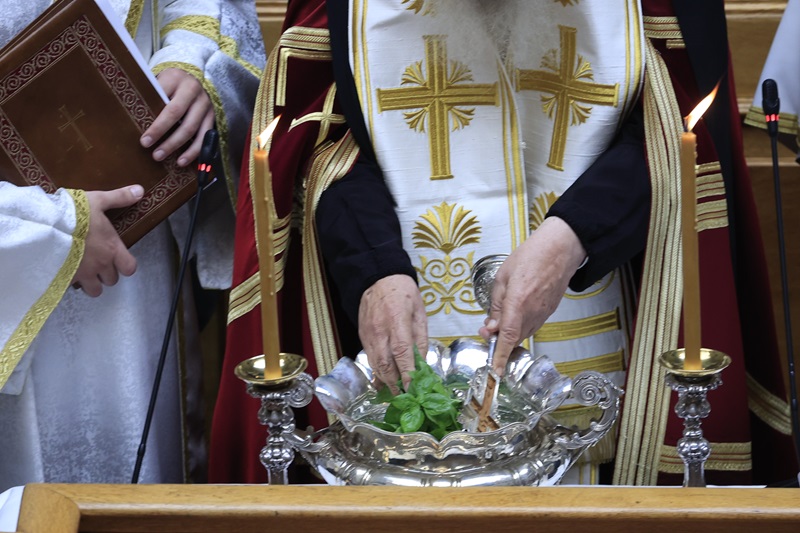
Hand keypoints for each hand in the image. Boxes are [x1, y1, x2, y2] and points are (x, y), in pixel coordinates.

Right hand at [72, 185, 143, 296]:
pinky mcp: (66, 280)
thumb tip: (141, 191)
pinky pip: (73, 288)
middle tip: (97, 262)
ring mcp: (83, 274)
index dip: (126, 266)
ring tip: (83, 270)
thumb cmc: (75, 213)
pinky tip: (66, 271)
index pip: (130, 268)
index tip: (118, 260)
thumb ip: (120, 198)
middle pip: (112, 281)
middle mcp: (101, 265)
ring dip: (92, 283)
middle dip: (107, 274)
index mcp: (112, 248)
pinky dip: (72, 283)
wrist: (46, 226)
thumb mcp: (98, 200)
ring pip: (95, 290)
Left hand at [140, 68, 214, 166]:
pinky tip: (182, 161)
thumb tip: (130, 118)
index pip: (162, 100)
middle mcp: (192, 89)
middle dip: (162, 134)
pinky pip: (204, 136)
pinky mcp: (212, 116)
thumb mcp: (159, 83)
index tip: (143, 140)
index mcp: (175, 78)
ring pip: (191, 128)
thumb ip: (150, 95)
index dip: (154, 123)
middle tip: (152, 151)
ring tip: (162, 157)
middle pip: (176, 114)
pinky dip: (194, 151)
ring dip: (176, 145)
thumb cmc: (169, 85)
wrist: (193, 80)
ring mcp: (204, 104)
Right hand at [358, 274, 427, 391]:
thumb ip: (420, 338)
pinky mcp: (362, 336)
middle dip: (395, 383)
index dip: (407, 373)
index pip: (402, 353)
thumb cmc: (404, 294)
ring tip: (396, 392)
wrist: (379, 279)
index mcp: (397, 321)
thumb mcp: (419, 312)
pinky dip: (377, 371)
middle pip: (385, 363)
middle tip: (405, 396)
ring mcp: (368, 334)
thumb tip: (421, 362)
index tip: (413, 388)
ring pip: (375, 364)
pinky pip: (370, 358)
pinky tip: (384, 380)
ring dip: (385, 380)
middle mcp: (379, 330)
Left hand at [479, 216, 585, 375]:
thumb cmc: (531, 256)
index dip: (500, 356)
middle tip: (486, 328)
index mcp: (517, 302)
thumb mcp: (503, 276)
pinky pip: (532, 326)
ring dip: (509, 333)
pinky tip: (514, 314)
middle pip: (513, 339)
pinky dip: (520, 326)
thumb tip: (491, 325)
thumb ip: (496, 304)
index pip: (507, 337)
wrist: (560, 249)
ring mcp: (543, 313)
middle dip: (498, 340)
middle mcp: (532, 312)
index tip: (495, 371)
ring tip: (498, 318)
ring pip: (522, 334)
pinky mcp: (549, 312)